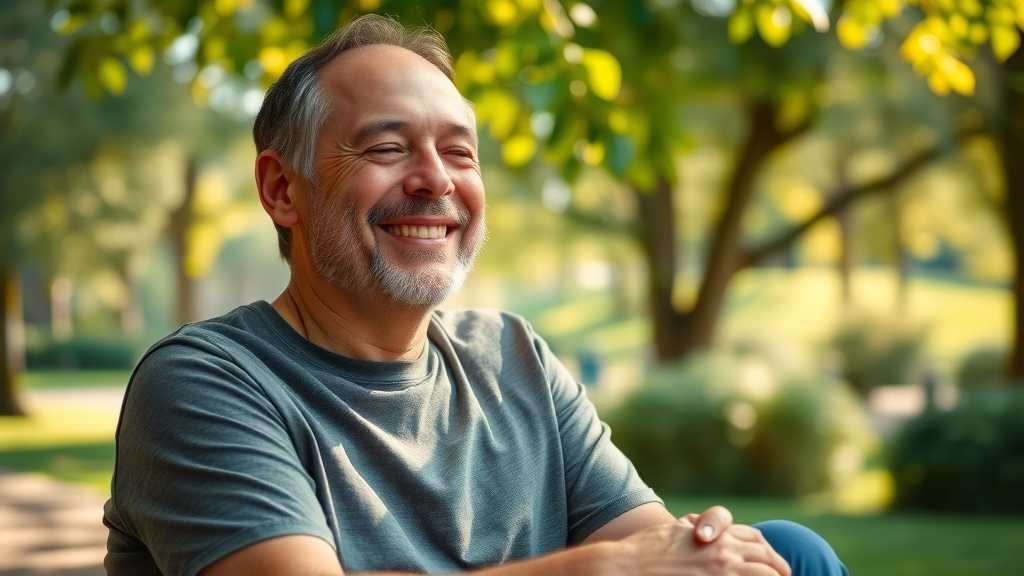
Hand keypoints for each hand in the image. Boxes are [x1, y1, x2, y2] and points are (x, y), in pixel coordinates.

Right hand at [615, 509, 790, 575]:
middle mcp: (723, 551)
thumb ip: (692, 528)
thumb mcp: (674, 531)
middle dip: (780, 568)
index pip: (754, 539)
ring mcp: (720, 571)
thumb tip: (698, 528)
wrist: (624, 566)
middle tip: (786, 575)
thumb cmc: (643, 550)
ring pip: (766, 574)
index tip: (773, 563)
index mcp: (715, 535)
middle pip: (766, 557)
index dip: (767, 552)